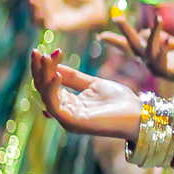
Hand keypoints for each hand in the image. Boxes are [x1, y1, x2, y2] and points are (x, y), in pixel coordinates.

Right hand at [18, 0, 109, 34]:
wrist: (97, 8)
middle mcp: (48, 8)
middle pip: (33, 6)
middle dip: (32, 1)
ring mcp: (52, 17)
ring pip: (36, 17)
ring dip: (35, 11)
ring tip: (37, 3)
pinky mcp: (58, 26)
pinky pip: (46, 24)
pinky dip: (43, 19)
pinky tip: (43, 13)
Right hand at [28, 48, 142, 139]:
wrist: (138, 114)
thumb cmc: (119, 101)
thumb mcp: (94, 83)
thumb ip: (73, 77)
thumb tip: (54, 66)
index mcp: (68, 104)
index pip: (48, 84)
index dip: (44, 68)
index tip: (41, 51)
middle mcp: (64, 113)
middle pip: (42, 89)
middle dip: (38, 70)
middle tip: (35, 52)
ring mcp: (67, 119)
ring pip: (46, 95)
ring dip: (44, 75)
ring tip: (46, 58)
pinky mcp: (72, 123)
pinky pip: (55, 105)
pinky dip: (53, 89)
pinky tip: (56, 74)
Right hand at [99, 15, 173, 87]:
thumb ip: (161, 38)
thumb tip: (146, 32)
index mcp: (152, 56)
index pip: (130, 47)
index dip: (116, 41)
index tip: (100, 36)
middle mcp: (152, 64)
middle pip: (134, 47)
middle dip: (125, 32)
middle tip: (117, 18)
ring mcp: (160, 69)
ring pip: (147, 51)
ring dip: (151, 34)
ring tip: (158, 19)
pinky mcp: (170, 74)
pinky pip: (161, 61)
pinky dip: (162, 48)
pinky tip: (166, 39)